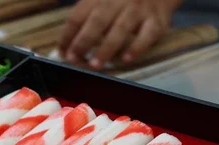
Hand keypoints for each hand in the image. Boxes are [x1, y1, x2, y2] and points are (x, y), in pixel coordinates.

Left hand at [60, 0, 181, 68]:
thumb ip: (84, 18)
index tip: (62, 53)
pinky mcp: (156, 20)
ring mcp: (138, 9)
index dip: (68, 35)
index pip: (78, 15)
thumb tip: (65, 47)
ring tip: (95, 64)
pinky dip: (137, 47)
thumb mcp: (101, 0)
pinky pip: (147, 34)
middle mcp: (118, 0)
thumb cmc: (123, 0)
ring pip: (120, 28)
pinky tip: (127, 58)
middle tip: (74, 59)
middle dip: (84, 41)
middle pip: (98, 21)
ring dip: (106, 48)